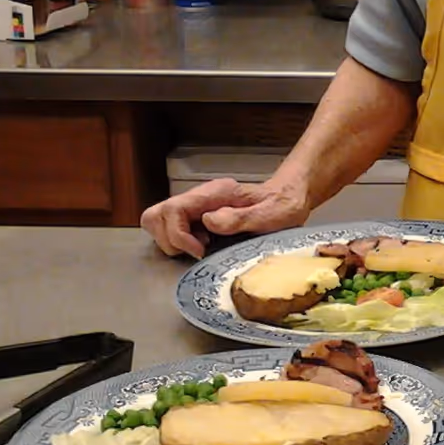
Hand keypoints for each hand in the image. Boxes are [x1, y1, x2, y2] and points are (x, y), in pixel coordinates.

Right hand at [140, 177, 309, 258]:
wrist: (288, 197)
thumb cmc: (282, 206)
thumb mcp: (270, 214)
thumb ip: (240, 218)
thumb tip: (209, 221)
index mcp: (213, 194)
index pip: (172, 210)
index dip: (178, 235)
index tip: (200, 250)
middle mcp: (199, 198)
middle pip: (155, 216)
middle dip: (170, 240)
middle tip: (197, 250)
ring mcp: (195, 207)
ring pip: (157, 222)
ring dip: (172, 242)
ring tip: (200, 248)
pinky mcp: (196, 217)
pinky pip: (171, 229)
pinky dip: (179, 242)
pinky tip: (203, 246)